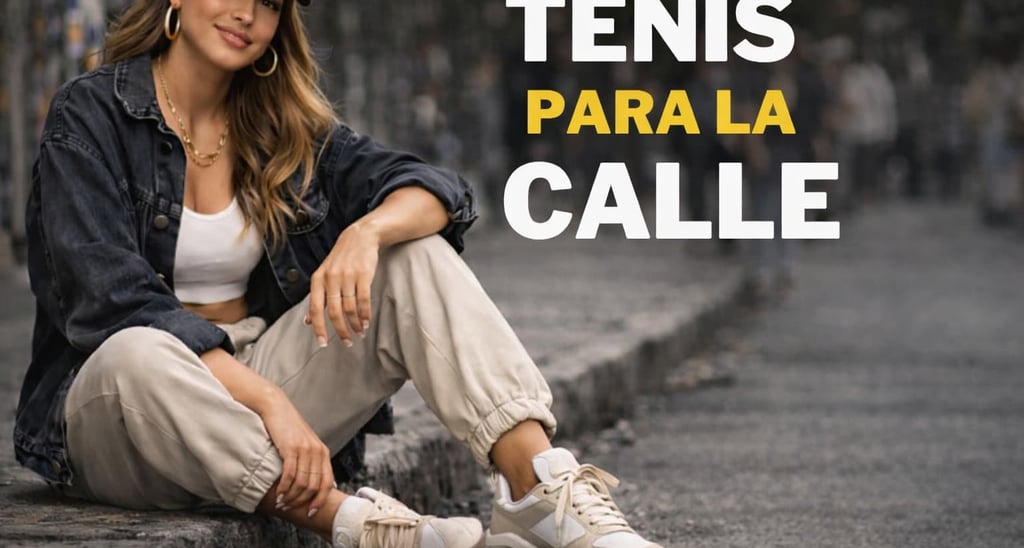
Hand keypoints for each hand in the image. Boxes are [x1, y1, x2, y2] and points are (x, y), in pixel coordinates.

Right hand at [261, 396, 334, 517]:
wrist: (276, 408)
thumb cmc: (288, 428)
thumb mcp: (305, 444)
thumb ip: (310, 461)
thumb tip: (311, 484)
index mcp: (323, 452)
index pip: (327, 483)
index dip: (320, 500)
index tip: (311, 512)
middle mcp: (317, 452)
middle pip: (314, 486)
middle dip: (302, 502)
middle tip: (290, 508)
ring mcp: (305, 449)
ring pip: (302, 483)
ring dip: (291, 497)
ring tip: (282, 503)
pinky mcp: (291, 448)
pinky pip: (290, 475)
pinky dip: (284, 488)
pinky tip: (278, 494)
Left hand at [308, 221, 380, 346]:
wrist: (360, 236)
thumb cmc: (341, 259)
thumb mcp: (324, 275)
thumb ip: (317, 297)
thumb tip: (307, 321)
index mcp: (318, 279)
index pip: (315, 308)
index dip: (318, 328)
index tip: (323, 343)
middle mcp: (330, 278)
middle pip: (333, 311)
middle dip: (340, 330)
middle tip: (347, 342)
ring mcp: (347, 276)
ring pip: (349, 307)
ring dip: (355, 324)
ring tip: (359, 332)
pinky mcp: (363, 275)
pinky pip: (363, 299)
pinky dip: (365, 313)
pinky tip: (366, 321)